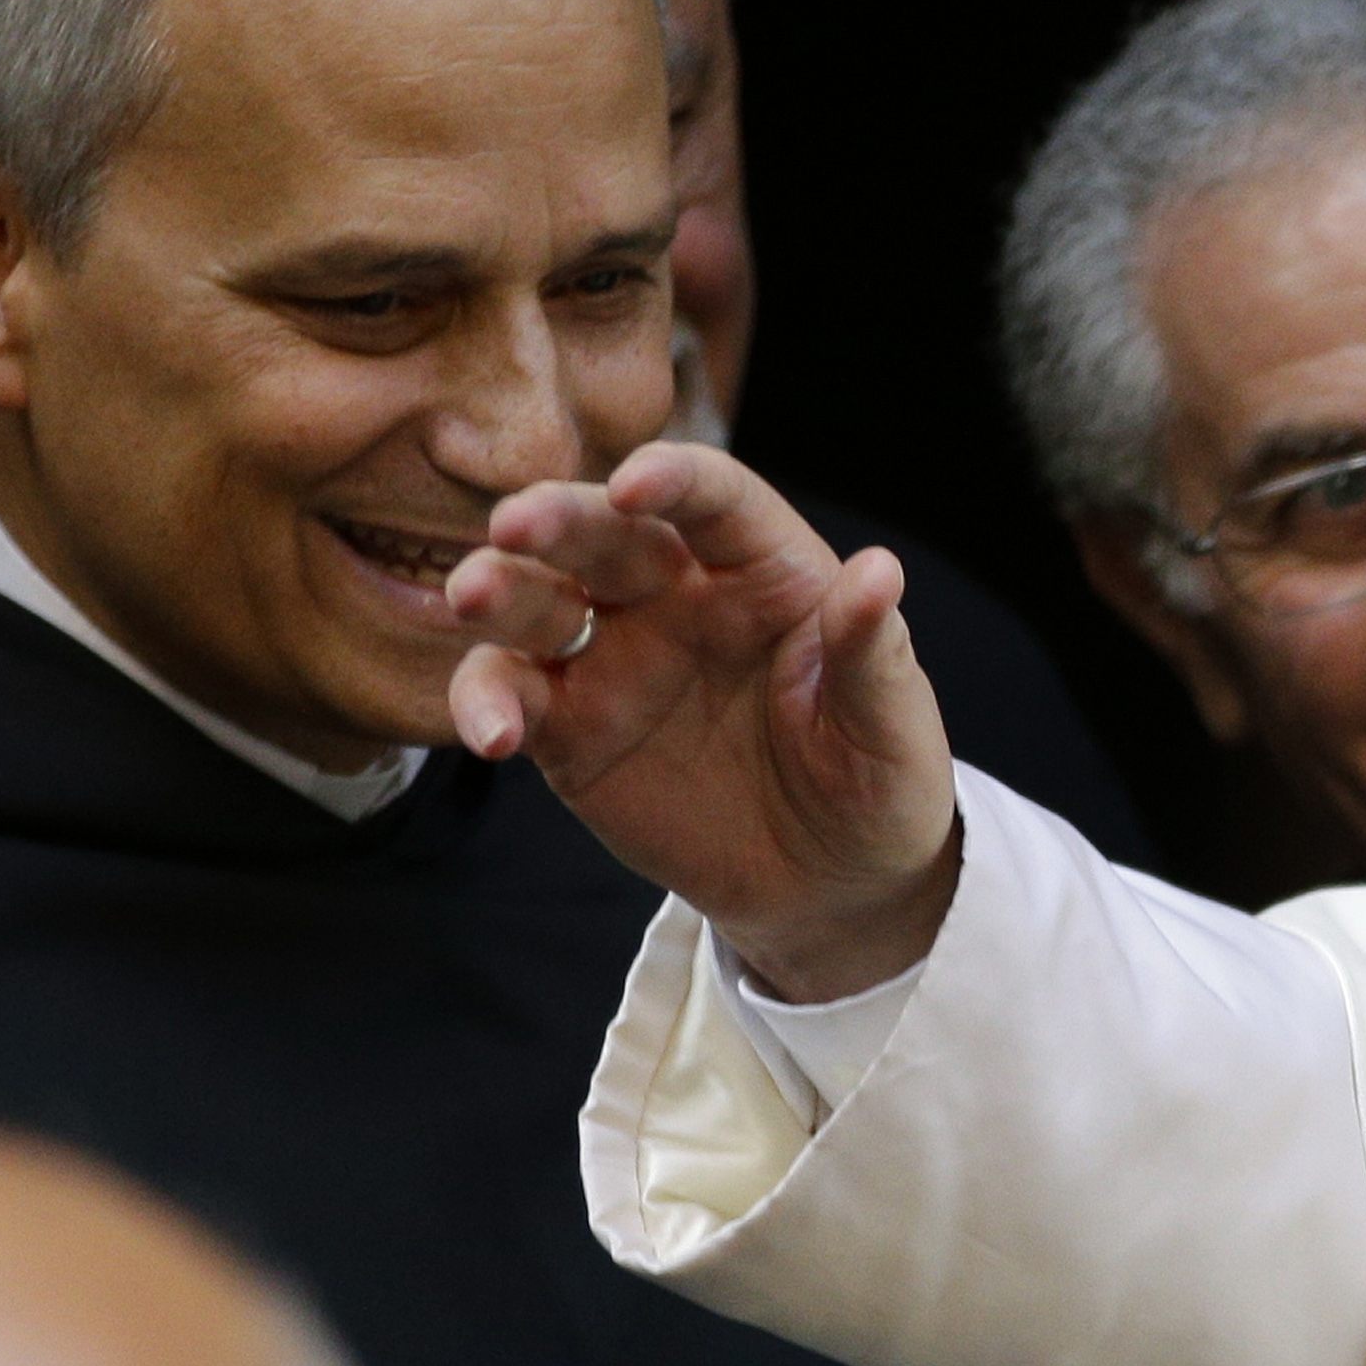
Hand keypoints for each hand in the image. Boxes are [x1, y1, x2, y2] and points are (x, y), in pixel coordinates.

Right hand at [446, 444, 957, 1000]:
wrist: (831, 885)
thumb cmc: (877, 782)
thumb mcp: (892, 725)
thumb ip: (872, 649)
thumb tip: (879, 570)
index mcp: (763, 570)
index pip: (712, 499)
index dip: (673, 480)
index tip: (636, 484)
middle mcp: (676, 595)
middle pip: (604, 532)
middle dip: (555, 517)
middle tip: (514, 524)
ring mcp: (613, 658)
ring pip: (537, 599)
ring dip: (498, 589)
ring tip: (473, 596)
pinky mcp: (568, 728)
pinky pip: (510, 695)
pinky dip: (486, 701)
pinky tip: (492, 734)